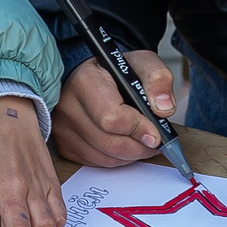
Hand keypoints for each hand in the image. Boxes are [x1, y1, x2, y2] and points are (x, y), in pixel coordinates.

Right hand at [52, 51, 175, 168]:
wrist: (93, 77)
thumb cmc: (116, 72)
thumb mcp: (143, 64)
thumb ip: (158, 79)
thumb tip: (164, 108)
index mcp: (85, 82)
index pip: (112, 119)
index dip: (138, 129)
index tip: (155, 133)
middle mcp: (68, 106)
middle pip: (110, 144)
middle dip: (139, 148)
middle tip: (154, 142)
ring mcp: (63, 128)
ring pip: (105, 158)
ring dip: (130, 156)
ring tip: (142, 143)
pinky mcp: (65, 145)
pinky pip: (97, 163)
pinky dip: (117, 159)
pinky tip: (125, 145)